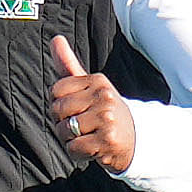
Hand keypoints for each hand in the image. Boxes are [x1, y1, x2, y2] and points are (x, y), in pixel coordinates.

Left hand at [49, 34, 134, 172]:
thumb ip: (69, 65)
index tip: (77, 108)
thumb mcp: (91, 87)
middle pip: (57, 110)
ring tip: (88, 136)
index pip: (56, 90)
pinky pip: (73, 148)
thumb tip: (55, 38)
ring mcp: (107, 119)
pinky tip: (92, 148)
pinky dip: (77, 153)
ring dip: (70, 139)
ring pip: (64, 130)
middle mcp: (104, 97)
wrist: (136, 140)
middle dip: (63, 122)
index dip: (59, 104)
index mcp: (98, 81)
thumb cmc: (105, 112)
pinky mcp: (107, 141)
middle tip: (82, 125)